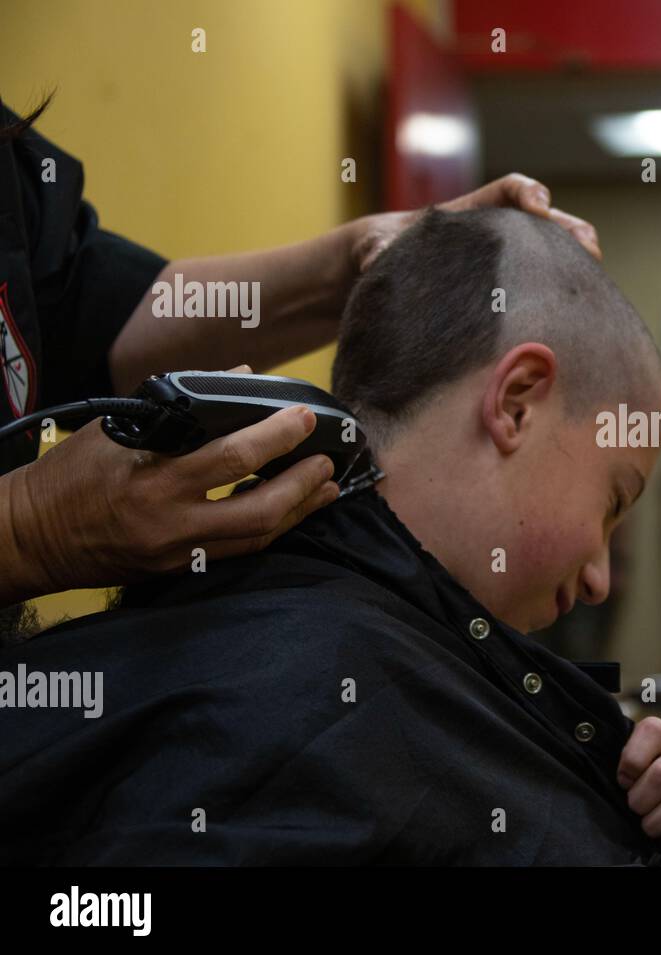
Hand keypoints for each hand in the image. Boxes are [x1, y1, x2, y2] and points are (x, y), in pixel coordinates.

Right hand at [1, 388, 337, 604]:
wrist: (30, 536)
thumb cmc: (73, 473)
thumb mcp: (121, 426)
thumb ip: (185, 404)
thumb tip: (243, 376)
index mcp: (153, 476)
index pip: (232, 456)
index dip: (277, 435)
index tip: (304, 415)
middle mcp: (170, 520)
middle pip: (261, 508)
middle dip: (303, 483)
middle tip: (327, 460)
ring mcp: (178, 551)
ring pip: (258, 536)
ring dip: (300, 511)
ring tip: (326, 487)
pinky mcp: (179, 570)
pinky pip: (240, 552)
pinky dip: (272, 529)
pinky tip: (293, 513)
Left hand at [352, 173, 601, 272]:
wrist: (383, 275)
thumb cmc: (381, 253)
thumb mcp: (376, 247)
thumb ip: (380, 248)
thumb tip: (380, 257)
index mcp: (470, 213)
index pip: (509, 190)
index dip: (528, 193)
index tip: (539, 206)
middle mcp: (497, 234)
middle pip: (546, 223)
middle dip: (570, 231)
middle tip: (589, 247)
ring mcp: (508, 263)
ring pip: (552, 256)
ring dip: (577, 264)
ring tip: (595, 280)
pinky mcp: (509, 291)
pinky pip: (541, 288)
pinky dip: (561, 295)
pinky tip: (575, 316)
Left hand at [617, 716, 660, 842]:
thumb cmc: (647, 801)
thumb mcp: (632, 778)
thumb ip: (626, 766)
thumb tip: (624, 778)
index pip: (653, 730)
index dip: (631, 760)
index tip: (624, 782)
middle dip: (640, 801)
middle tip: (637, 811)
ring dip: (657, 824)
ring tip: (653, 826)